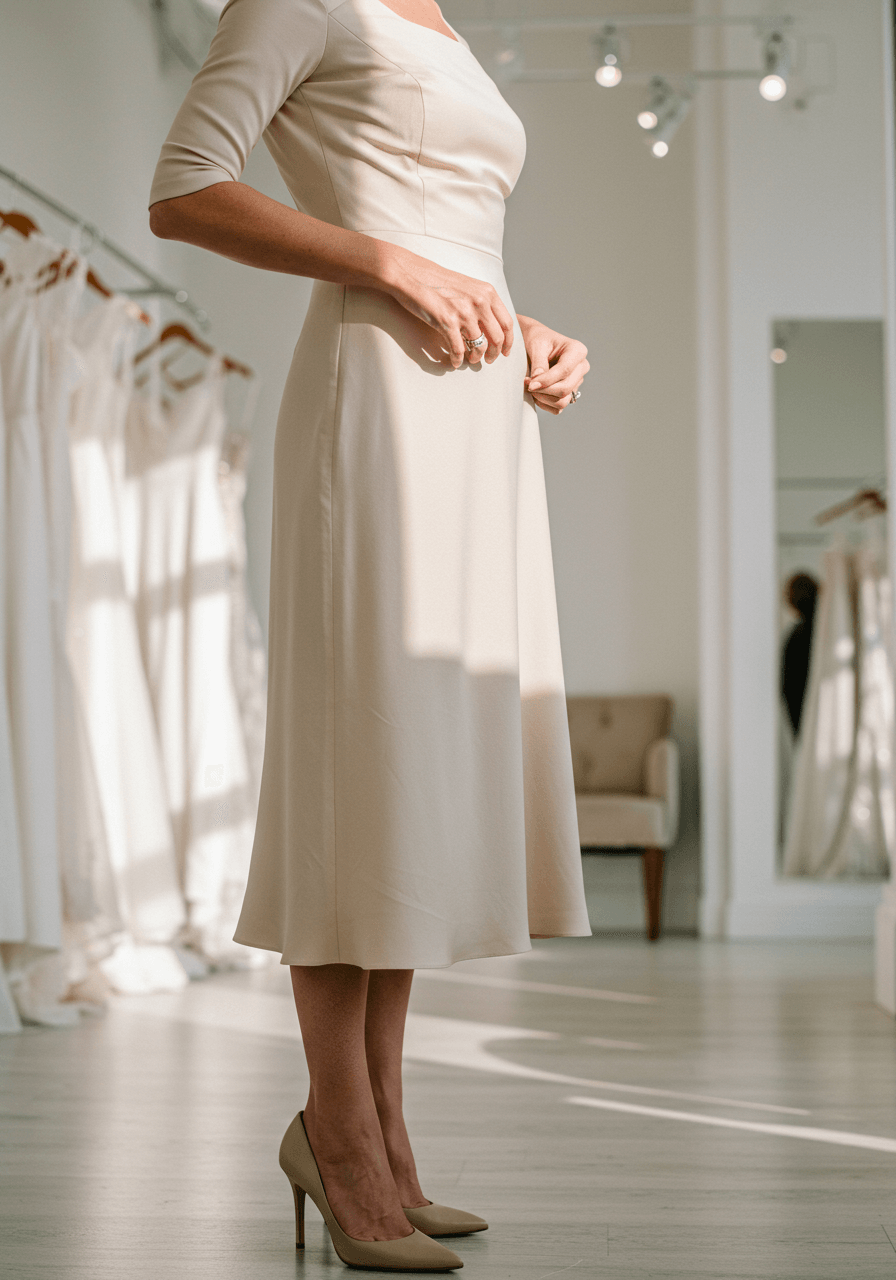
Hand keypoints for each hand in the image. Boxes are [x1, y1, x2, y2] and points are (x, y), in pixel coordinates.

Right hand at [382, 247, 514, 368]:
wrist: (413, 275)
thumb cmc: (438, 282)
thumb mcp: (468, 287)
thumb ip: (482, 303)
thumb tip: (490, 327)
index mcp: (488, 293)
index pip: (507, 323)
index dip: (509, 342)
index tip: (505, 351)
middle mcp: (479, 302)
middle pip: (497, 338)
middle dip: (494, 354)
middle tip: (489, 360)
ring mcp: (464, 313)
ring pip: (479, 346)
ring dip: (475, 357)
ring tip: (470, 360)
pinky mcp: (447, 322)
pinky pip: (458, 350)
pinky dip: (457, 359)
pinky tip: (455, 361)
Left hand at [517, 316, 588, 413]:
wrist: (536, 343)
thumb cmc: (538, 339)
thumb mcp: (536, 345)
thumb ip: (538, 363)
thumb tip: (538, 381)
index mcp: (577, 351)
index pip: (565, 371)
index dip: (546, 380)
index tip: (529, 383)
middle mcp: (581, 367)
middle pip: (565, 388)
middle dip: (544, 390)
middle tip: (527, 385)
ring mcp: (577, 382)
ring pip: (563, 401)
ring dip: (543, 398)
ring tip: (530, 387)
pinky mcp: (570, 393)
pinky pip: (558, 408)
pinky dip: (545, 404)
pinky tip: (536, 393)